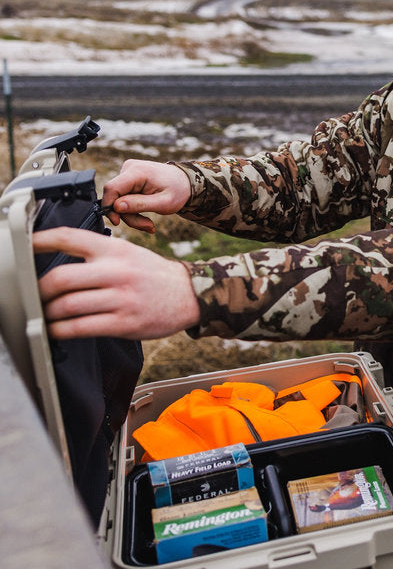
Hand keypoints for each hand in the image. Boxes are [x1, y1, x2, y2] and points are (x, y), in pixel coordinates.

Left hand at [34, 227, 200, 339]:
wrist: (190, 293)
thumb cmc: (152, 274)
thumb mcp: (127, 252)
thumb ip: (97, 253)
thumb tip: (57, 260)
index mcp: (114, 249)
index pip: (70, 237)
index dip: (41, 240)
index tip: (25, 245)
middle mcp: (116, 271)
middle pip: (61, 277)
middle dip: (39, 290)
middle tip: (34, 295)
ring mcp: (120, 298)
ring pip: (67, 306)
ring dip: (47, 314)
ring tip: (44, 315)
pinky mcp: (123, 323)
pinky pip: (81, 328)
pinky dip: (61, 331)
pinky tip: (57, 330)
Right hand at [101, 159, 191, 232]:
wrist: (185, 182)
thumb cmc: (178, 191)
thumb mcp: (163, 203)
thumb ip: (139, 204)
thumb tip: (116, 206)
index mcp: (137, 171)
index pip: (111, 188)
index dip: (109, 206)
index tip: (118, 222)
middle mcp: (129, 168)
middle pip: (115, 197)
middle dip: (128, 215)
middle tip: (147, 226)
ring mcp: (128, 171)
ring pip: (118, 200)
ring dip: (132, 215)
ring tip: (149, 223)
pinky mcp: (128, 178)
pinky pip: (123, 197)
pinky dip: (132, 210)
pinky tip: (145, 215)